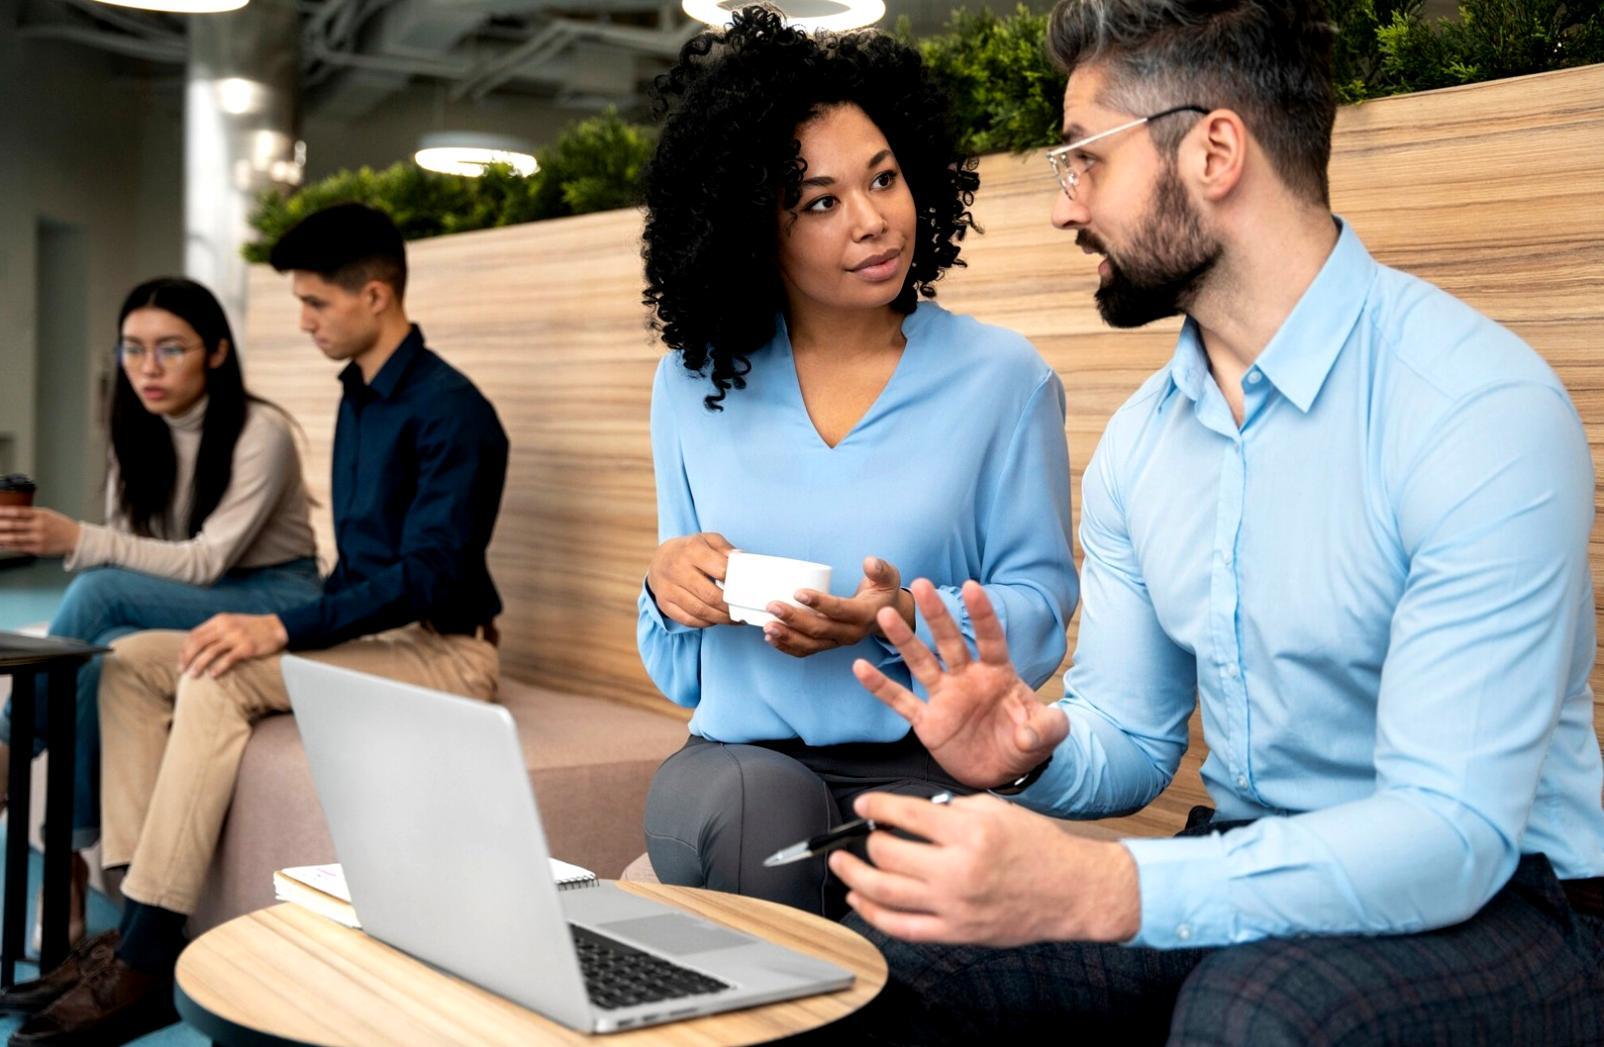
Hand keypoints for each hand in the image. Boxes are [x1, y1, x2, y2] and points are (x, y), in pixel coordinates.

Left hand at [0, 507, 79, 556]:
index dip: (4, 512)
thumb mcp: (47, 514)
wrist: (76, 538)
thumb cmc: (59, 525)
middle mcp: (39, 526)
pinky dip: (7, 546)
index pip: (18, 512)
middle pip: (14, 525)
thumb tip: (10, 515)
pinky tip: (0, 544)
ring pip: (14, 537)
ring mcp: (38, 538)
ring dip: (1, 537)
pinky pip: (19, 547)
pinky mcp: (38, 549)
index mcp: (41, 515)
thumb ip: (30, 514)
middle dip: (0, 524)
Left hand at [179, 614, 287, 677]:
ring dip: (199, 665)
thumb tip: (197, 645)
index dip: (184, 649)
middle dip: (187, 658)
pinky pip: (228, 659)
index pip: (194, 634)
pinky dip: (218, 668)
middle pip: (198, 643)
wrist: (277, 627)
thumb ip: (216, 630)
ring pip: (210, 652)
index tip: (181, 660)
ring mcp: (236, 637)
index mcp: (219, 620)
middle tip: (182, 670)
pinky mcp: (247, 647)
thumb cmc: (253, 627)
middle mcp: (226, 627)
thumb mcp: (232, 622)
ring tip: (193, 676)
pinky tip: (213, 675)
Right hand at [647, 532, 734, 627]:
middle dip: (730, 607)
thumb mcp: (708, 540)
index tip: (748, 591)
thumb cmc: (690, 550)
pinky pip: (688, 620)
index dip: (737, 583)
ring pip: (700, 611)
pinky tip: (716, 619)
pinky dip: (705, 623)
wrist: (660, 559)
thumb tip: (742, 560)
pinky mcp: (664, 603)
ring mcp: (668, 588)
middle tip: (743, 612)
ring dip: (721, 618)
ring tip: (734, 619)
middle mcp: (677, 569)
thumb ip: (726, 549)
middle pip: (710, 596)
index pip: (720, 570)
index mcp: (692, 550)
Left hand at [762, 556, 914, 657]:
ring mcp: (839, 642)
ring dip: (787, 637)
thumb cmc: (884, 592)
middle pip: (819, 630)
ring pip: (810, 645)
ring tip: (767, 626)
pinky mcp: (829, 645)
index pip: (839, 610)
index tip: (797, 593)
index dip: (819, 602)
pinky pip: (807, 651)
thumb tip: (868, 562)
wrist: (889, 617)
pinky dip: (787, 647)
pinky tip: (771, 638)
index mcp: (865, 615)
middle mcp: (851, 633)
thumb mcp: (889, 577)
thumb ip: (880, 569)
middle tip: (772, 605)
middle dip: (793, 619)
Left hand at [829, 791, 1140, 945]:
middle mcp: (958, 870)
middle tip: (862, 834)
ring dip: (854, 876)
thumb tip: (909, 813)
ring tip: (841, 864)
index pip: (904, 814)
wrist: (1071, 891)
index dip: (875, 806)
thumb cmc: (1038, 847)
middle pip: (887, 853)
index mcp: (969, 833)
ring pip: (885, 893)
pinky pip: (901, 928)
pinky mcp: (956, 932)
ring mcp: (954, 906)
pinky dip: (873, 914)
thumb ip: (951, 809)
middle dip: (865, 840)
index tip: (864, 805)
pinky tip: (860, 899)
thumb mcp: (996, 811)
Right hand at [852, 578, 1066, 788]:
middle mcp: (967, 677)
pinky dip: (881, 686)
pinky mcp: (928, 721)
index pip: (990, 637)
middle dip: (936, 613)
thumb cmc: (1027, 743)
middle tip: (922, 584)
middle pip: (949, 640)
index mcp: (998, 673)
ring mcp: (945, 697)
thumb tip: (1028, 733)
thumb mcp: (1049, 735)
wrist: (1005, 772)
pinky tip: (860, 668)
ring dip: (904, 640)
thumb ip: (1047, 728)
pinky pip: (901, 700)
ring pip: (921, 662)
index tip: (971, 586)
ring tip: (887, 614)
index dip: (981, 614)